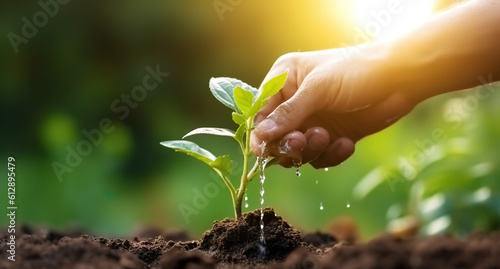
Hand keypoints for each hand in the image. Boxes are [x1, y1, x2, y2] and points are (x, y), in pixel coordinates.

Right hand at [251, 46, 415, 167]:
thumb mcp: (319, 88)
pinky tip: (346, 144)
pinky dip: (331, 156)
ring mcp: (314, 121)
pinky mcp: (332, 137)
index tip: (263, 149)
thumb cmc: (356, 70)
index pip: (260, 112)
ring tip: (327, 137)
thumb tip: (260, 136)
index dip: (260, 133)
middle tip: (302, 141)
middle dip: (288, 143)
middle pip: (276, 136)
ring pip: (297, 151)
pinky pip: (321, 157)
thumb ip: (289, 113)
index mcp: (284, 80)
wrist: (401, 78)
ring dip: (311, 150)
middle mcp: (295, 102)